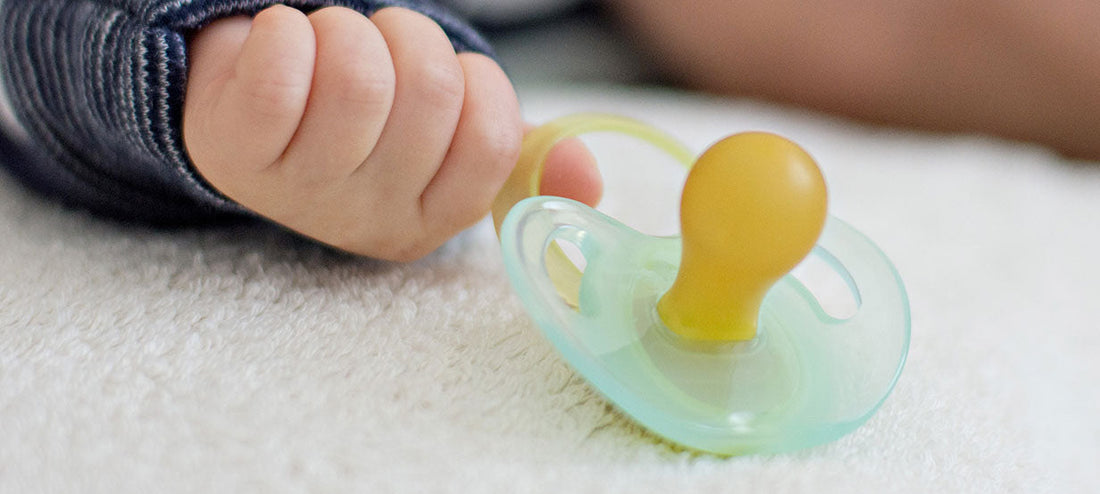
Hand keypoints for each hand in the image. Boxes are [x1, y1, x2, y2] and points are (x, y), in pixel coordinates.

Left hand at [184, 5, 599, 260]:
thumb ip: (518, 150)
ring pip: (358, 76)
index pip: (490, 135)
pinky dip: (286, 31)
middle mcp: (366, 221)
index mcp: (430, 219)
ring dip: (348, 32)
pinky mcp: (229, 149)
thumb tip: (585, 177)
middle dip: (409, 43)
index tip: (441, 80)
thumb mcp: (445, 140)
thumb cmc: (364, 117)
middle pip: (430, 93)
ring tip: (329, 51)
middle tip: (380, 54)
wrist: (255, 111)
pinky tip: (280, 49)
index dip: (472, 81)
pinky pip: (281, 65)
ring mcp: (296, 191)